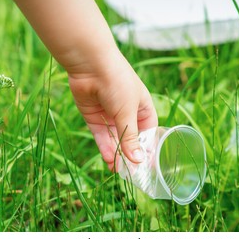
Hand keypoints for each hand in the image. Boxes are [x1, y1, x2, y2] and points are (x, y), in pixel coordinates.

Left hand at [67, 50, 157, 169]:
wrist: (91, 64)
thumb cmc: (118, 83)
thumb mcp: (127, 112)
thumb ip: (131, 138)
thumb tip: (138, 161)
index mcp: (143, 109)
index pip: (148, 134)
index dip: (147, 150)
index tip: (146, 168)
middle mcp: (127, 113)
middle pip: (130, 139)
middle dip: (129, 155)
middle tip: (129, 174)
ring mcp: (110, 115)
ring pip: (114, 139)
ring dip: (116, 154)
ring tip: (117, 171)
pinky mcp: (94, 117)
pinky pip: (100, 135)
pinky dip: (104, 147)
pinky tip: (108, 159)